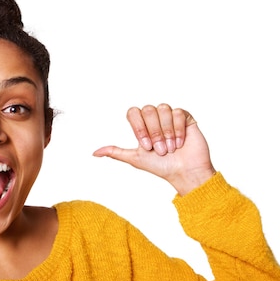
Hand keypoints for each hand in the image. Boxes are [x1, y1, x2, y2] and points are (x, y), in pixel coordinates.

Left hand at [93, 104, 215, 194]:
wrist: (184, 171)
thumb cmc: (160, 166)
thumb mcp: (135, 158)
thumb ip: (115, 152)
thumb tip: (94, 153)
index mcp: (142, 125)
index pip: (133, 112)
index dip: (139, 128)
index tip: (146, 146)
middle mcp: (155, 118)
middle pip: (148, 110)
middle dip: (154, 132)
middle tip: (160, 149)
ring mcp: (170, 116)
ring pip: (163, 109)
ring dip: (166, 132)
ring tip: (171, 147)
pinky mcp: (185, 117)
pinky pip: (178, 112)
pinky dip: (178, 129)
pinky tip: (180, 142)